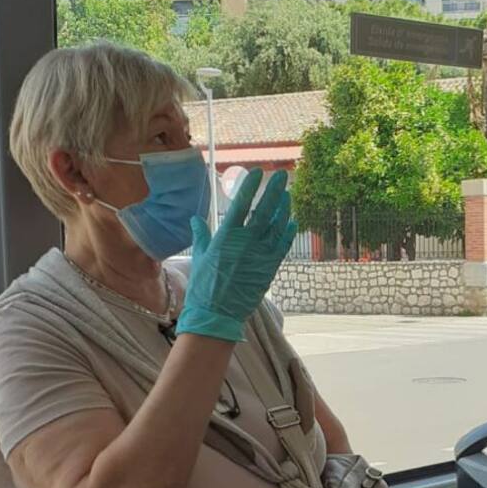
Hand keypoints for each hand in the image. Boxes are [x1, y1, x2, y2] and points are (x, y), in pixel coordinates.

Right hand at [176, 168, 297, 341]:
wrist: (216, 314)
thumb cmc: (204, 286)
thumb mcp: (199, 257)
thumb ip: (201, 235)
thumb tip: (195, 218)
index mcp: (226, 237)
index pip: (241, 204)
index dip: (251, 187)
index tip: (258, 173)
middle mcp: (245, 243)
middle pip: (264, 210)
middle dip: (274, 191)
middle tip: (282, 175)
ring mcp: (260, 255)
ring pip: (277, 226)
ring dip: (283, 209)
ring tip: (287, 195)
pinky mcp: (270, 268)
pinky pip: (282, 246)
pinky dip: (288, 232)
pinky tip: (291, 221)